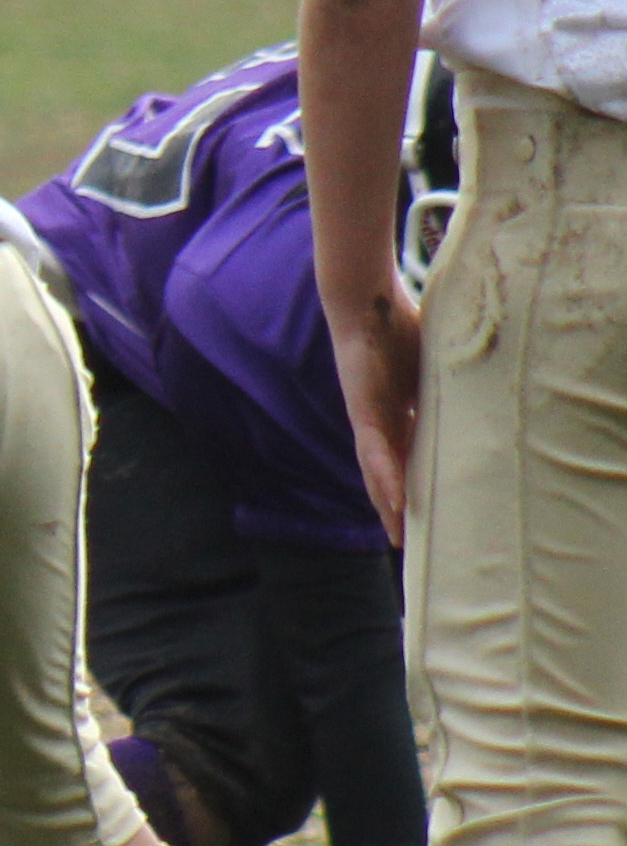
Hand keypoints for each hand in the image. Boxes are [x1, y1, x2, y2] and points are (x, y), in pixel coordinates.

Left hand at [329, 285, 423, 546]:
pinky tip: (391, 499)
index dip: (410, 487)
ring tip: (397, 534)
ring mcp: (366, 416)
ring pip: (375, 469)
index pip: (404, 459)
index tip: (421, 516)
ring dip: (386, 502)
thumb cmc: (400, 327)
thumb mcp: (434, 369)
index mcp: (394, 413)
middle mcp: (376, 421)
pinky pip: (373, 448)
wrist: (368, 302)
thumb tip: (484, 401)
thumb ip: (448, 390)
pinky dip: (384, 474)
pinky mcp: (362, 407)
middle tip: (404, 543)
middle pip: (385, 473)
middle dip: (393, 507)